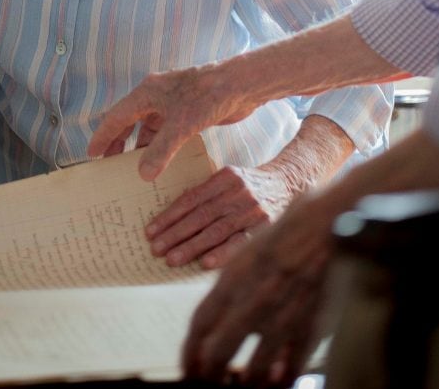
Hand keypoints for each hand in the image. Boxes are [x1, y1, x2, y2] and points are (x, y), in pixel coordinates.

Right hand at [88, 63, 257, 179]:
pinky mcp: (188, 113)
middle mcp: (156, 97)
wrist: (240, 86)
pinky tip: (162, 166)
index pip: (117, 116)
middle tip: (110, 167)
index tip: (92, 154)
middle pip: (129, 123)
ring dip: (142, 149)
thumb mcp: (181, 126)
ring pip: (149, 130)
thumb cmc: (207, 97)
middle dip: (119, 144)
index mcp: (147, 93)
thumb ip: (160, 151)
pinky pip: (167, 134)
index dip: (103, 135)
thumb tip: (143, 175)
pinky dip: (161, 149)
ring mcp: (172, 105)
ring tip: (134, 172)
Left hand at [146, 163, 291, 268]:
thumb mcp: (228, 179)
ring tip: (171, 259)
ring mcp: (253, 210)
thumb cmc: (249, 185)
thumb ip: (206, 193)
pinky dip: (222, 253)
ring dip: (192, 246)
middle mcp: (239, 192)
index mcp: (225, 177)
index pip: (192, 199)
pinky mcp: (266, 226)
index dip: (170, 215)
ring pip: (216, 231)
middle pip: (201, 216)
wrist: (288, 183)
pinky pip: (240, 242)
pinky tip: (205, 263)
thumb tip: (172, 216)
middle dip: (175, 234)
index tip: (151, 230)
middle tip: (155, 249)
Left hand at [182, 193, 333, 384]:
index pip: (199, 326)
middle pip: (218, 353)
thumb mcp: (244, 255)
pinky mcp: (309, 330)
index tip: (187, 367)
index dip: (189, 352)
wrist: (324, 225)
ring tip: (242, 386)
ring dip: (245, 384)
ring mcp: (281, 319)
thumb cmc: (282, 236)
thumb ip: (228, 289)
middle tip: (207, 383)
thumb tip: (215, 320)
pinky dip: (281, 380)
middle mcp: (252, 302)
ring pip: (254, 372)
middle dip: (208, 374)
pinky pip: (291, 370)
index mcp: (232, 280)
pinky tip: (277, 381)